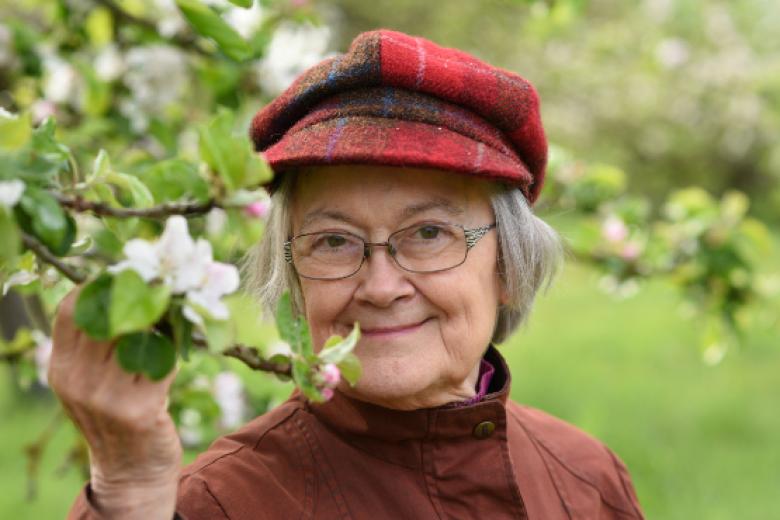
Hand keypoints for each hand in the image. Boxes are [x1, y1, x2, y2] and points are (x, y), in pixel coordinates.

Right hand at [50, 289, 181, 518]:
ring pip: (141, 337)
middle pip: (111, 318)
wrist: (131, 469)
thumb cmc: (114, 413)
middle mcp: (79, 381)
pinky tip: (178, 349)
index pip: (73, 310)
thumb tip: (123, 286)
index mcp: (62, 368)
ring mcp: (108, 397)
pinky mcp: (140, 409)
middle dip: (140, 296)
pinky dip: (175, 351)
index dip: (101, 284)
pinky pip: (164, 362)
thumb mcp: (90, 379)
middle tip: (162, 282)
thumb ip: (95, 342)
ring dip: (163, 321)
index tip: (127, 271)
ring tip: (176, 311)